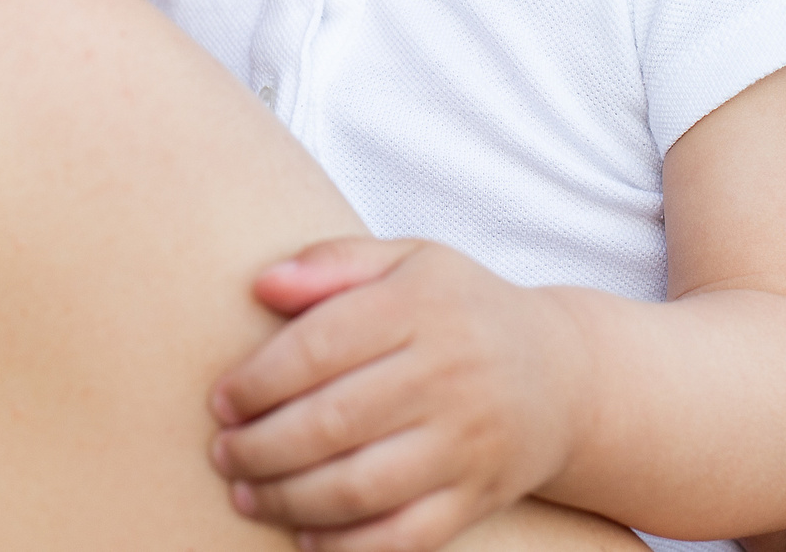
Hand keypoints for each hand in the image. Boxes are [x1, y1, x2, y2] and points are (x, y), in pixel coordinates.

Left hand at [209, 237, 587, 551]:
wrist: (563, 377)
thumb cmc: (460, 311)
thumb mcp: (408, 262)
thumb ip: (333, 263)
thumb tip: (262, 285)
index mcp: (421, 305)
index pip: (321, 344)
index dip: (258, 379)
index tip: (221, 400)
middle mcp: (448, 373)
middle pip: (333, 421)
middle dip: (261, 445)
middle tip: (223, 451)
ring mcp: (467, 442)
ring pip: (361, 486)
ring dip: (287, 498)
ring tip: (244, 494)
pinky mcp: (477, 497)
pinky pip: (405, 536)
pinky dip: (348, 546)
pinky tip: (304, 536)